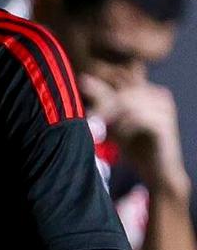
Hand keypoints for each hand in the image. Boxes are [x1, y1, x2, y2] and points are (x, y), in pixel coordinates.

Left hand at [82, 74, 190, 199]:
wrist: (156, 171)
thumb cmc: (134, 146)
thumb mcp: (114, 122)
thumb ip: (102, 102)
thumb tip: (83, 78)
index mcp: (148, 90)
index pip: (120, 82)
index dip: (100, 93)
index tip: (87, 109)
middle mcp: (160, 95)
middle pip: (122, 92)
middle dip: (103, 107)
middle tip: (91, 120)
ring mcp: (165, 108)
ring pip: (128, 104)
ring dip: (111, 117)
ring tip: (103, 131)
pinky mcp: (165, 124)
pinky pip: (138, 118)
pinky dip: (124, 126)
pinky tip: (119, 136)